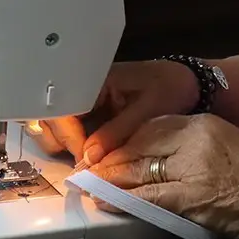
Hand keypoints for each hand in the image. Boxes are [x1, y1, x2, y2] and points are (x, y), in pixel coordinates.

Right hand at [28, 60, 199, 165]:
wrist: (188, 82)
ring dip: (64, 144)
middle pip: (50, 116)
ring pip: (55, 125)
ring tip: (87, 158)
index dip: (68, 134)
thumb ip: (117, 132)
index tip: (83, 156)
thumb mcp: (148, 110)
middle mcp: (83, 87)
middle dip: (60, 141)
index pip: (63, 105)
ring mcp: (85, 99)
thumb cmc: (171, 88)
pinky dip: (75, 144)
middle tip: (83, 161)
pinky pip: (71, 129)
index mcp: (95, 77)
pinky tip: (89, 154)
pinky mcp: (91, 112)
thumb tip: (88, 157)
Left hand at [89, 115, 238, 238]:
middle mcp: (195, 140)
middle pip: (140, 147)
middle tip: (87, 169)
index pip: (151, 127)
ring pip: (139, 171)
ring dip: (110, 180)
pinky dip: (123, 200)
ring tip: (89, 185)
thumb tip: (147, 157)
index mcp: (202, 123)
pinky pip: (148, 197)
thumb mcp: (220, 143)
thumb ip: (186, 145)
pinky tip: (106, 201)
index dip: (123, 141)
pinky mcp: (191, 196)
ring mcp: (193, 168)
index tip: (106, 151)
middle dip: (111, 160)